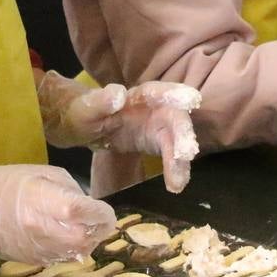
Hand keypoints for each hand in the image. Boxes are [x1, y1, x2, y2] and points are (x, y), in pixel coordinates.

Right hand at [0, 154, 115, 262]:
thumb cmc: (12, 184)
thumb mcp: (46, 174)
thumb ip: (73, 191)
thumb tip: (91, 209)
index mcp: (48, 203)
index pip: (86, 213)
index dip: (101, 212)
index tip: (102, 208)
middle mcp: (45, 230)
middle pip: (88, 238)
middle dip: (98, 229)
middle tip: (95, 218)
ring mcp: (40, 250)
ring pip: (80, 253)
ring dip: (87, 240)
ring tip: (78, 226)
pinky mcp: (35, 262)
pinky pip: (64, 258)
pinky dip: (71, 249)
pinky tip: (61, 235)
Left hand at [36, 72, 200, 192]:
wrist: (86, 126)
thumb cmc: (85, 111)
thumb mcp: (87, 107)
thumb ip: (101, 101)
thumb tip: (119, 94)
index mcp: (139, 95)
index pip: (158, 92)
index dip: (176, 94)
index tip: (191, 100)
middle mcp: (156, 108)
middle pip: (175, 118)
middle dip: (183, 134)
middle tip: (186, 153)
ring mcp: (160, 126)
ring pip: (177, 139)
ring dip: (181, 159)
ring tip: (179, 181)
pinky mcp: (159, 143)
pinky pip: (171, 155)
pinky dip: (175, 169)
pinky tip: (176, 185)